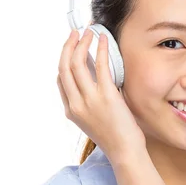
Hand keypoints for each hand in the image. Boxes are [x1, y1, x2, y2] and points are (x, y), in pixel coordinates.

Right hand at [57, 28, 145, 157]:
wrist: (125, 152)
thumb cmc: (115, 137)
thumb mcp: (93, 120)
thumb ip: (89, 101)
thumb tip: (94, 76)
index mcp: (71, 111)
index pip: (60, 79)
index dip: (64, 60)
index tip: (71, 48)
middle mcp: (76, 104)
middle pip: (64, 66)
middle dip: (68, 46)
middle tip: (76, 33)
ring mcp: (90, 100)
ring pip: (77, 63)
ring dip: (82, 43)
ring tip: (89, 32)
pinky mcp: (107, 96)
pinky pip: (100, 66)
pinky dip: (100, 49)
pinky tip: (103, 40)